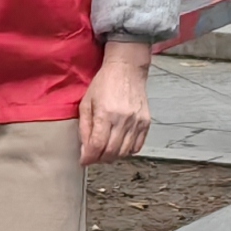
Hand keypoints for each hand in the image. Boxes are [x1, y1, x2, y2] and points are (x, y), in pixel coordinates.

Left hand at [78, 36, 153, 163]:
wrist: (127, 69)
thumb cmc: (105, 83)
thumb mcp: (87, 102)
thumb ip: (84, 127)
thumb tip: (84, 149)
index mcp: (105, 113)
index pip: (97, 146)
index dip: (89, 158)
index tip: (84, 161)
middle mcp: (123, 119)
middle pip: (111, 152)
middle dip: (99, 159)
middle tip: (93, 156)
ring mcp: (136, 122)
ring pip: (124, 152)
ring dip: (113, 156)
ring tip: (105, 151)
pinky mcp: (146, 122)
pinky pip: (137, 147)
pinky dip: (127, 151)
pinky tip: (119, 145)